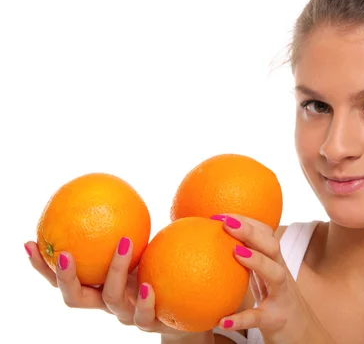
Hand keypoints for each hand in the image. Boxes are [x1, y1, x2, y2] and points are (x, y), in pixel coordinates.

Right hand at [24, 238, 191, 337]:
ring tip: (123, 244)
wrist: (181, 306)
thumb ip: (126, 228)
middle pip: (74, 297)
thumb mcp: (140, 248)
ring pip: (111, 298)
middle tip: (64, 253)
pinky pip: (144, 315)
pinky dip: (145, 301)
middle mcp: (105, 302)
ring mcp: (125, 314)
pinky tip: (149, 287)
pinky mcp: (148, 322)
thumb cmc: (155, 270)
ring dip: (115, 270)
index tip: (30, 242)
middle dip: (65, 277)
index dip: (43, 265)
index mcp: (96, 287)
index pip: (62, 279)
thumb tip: (116, 192)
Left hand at [210, 214, 333, 343]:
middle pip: (273, 246)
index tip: (221, 214)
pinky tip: (222, 320)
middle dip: (251, 231)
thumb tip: (211, 244)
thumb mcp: (262, 279)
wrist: (303, 335)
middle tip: (225, 223)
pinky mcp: (277, 319)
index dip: (246, 221)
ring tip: (234, 253)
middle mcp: (281, 275)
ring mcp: (282, 296)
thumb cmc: (275, 302)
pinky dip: (242, 319)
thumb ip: (246, 261)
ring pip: (276, 274)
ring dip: (257, 261)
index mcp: (275, 263)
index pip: (266, 234)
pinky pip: (260, 317)